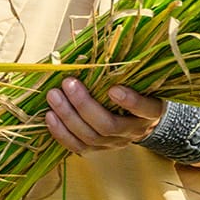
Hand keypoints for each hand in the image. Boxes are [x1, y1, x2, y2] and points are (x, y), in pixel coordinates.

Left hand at [43, 77, 162, 154]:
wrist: (138, 121)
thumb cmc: (135, 92)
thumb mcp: (138, 81)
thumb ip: (124, 70)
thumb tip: (95, 49)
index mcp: (149, 111)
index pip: (144, 108)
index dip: (130, 101)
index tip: (114, 89)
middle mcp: (133, 131)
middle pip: (108, 125)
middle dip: (84, 105)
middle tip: (68, 83)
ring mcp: (115, 143)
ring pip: (90, 137)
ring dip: (68, 116)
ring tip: (53, 96)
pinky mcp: (98, 150)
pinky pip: (78, 147)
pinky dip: (61, 133)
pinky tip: (50, 116)